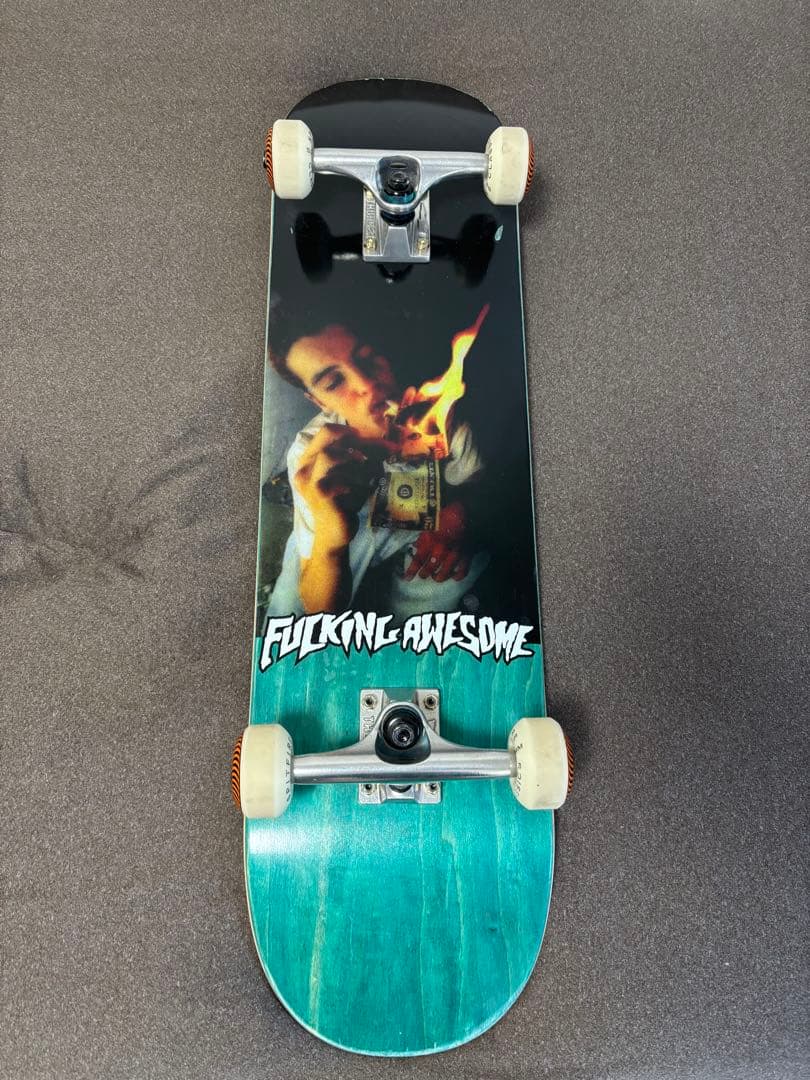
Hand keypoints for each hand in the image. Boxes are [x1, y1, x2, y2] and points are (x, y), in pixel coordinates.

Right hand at [293, 424, 382, 550]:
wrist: (335, 533)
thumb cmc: (345, 501)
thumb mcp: (355, 475)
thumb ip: (366, 458)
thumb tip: (391, 444)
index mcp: (310, 459)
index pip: (326, 431)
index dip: (349, 430)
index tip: (367, 439)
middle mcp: (305, 467)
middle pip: (327, 436)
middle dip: (354, 441)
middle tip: (370, 453)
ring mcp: (310, 481)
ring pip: (329, 455)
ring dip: (352, 459)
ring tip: (366, 471)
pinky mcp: (320, 495)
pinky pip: (338, 478)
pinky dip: (356, 481)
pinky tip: (362, 490)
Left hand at [404, 501, 470, 582]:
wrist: (467, 510)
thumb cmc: (445, 514)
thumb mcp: (430, 523)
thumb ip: (423, 537)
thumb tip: (416, 547)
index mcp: (430, 540)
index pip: (418, 559)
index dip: (411, 570)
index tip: (407, 578)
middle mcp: (442, 549)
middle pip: (430, 568)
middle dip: (425, 573)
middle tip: (423, 575)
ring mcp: (455, 553)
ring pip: (445, 572)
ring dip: (439, 577)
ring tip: (436, 577)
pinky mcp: (467, 554)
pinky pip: (462, 570)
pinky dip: (457, 575)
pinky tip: (454, 576)